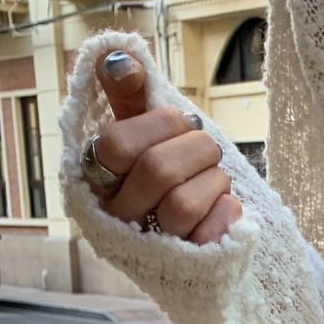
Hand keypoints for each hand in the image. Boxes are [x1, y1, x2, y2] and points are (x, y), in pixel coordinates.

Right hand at [88, 48, 242, 244]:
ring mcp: (152, 248)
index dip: (159, 124)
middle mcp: (116, 218)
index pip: (117, 145)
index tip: (177, 123)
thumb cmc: (160, 178)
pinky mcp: (191, 268)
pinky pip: (215, 229)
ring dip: (212, 180)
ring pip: (184, 205)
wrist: (190, 243)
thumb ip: (128, 95)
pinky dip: (227, 209)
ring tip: (210, 179)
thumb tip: (119, 55)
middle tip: (204, 149)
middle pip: (157, 170)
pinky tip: (219, 209)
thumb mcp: (141, 133)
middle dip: (196, 148)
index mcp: (96, 179)